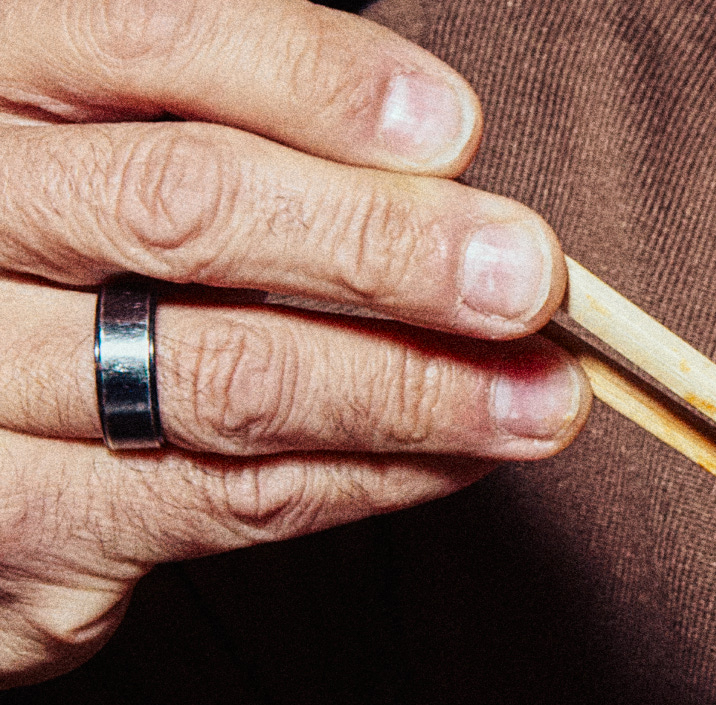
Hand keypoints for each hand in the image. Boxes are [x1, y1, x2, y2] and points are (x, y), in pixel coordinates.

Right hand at [0, 0, 589, 686]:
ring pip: (221, 372)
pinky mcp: (22, 523)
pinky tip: (459, 460)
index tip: (451, 126)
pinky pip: (225, 498)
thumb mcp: (90, 157)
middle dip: (381, 243)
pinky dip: (365, 478)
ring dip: (410, 388)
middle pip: (183, 206)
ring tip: (540, 398)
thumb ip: (226, 134)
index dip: (307, 77)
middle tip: (527, 276)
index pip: (141, 39)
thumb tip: (440, 168)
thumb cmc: (38, 285)